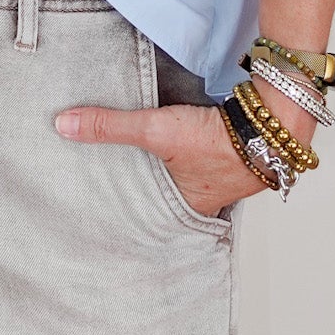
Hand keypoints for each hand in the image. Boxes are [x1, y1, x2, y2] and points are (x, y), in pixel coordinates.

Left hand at [54, 99, 267, 216]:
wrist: (270, 122)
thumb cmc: (216, 139)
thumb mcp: (154, 132)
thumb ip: (110, 127)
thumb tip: (64, 125)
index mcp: (188, 207)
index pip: (153, 212)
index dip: (135, 207)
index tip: (112, 207)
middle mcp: (209, 199)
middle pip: (173, 194)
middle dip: (153, 187)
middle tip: (126, 182)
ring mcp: (228, 177)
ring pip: (193, 177)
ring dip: (179, 169)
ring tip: (152, 162)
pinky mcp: (239, 152)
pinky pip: (212, 157)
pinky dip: (199, 151)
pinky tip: (189, 140)